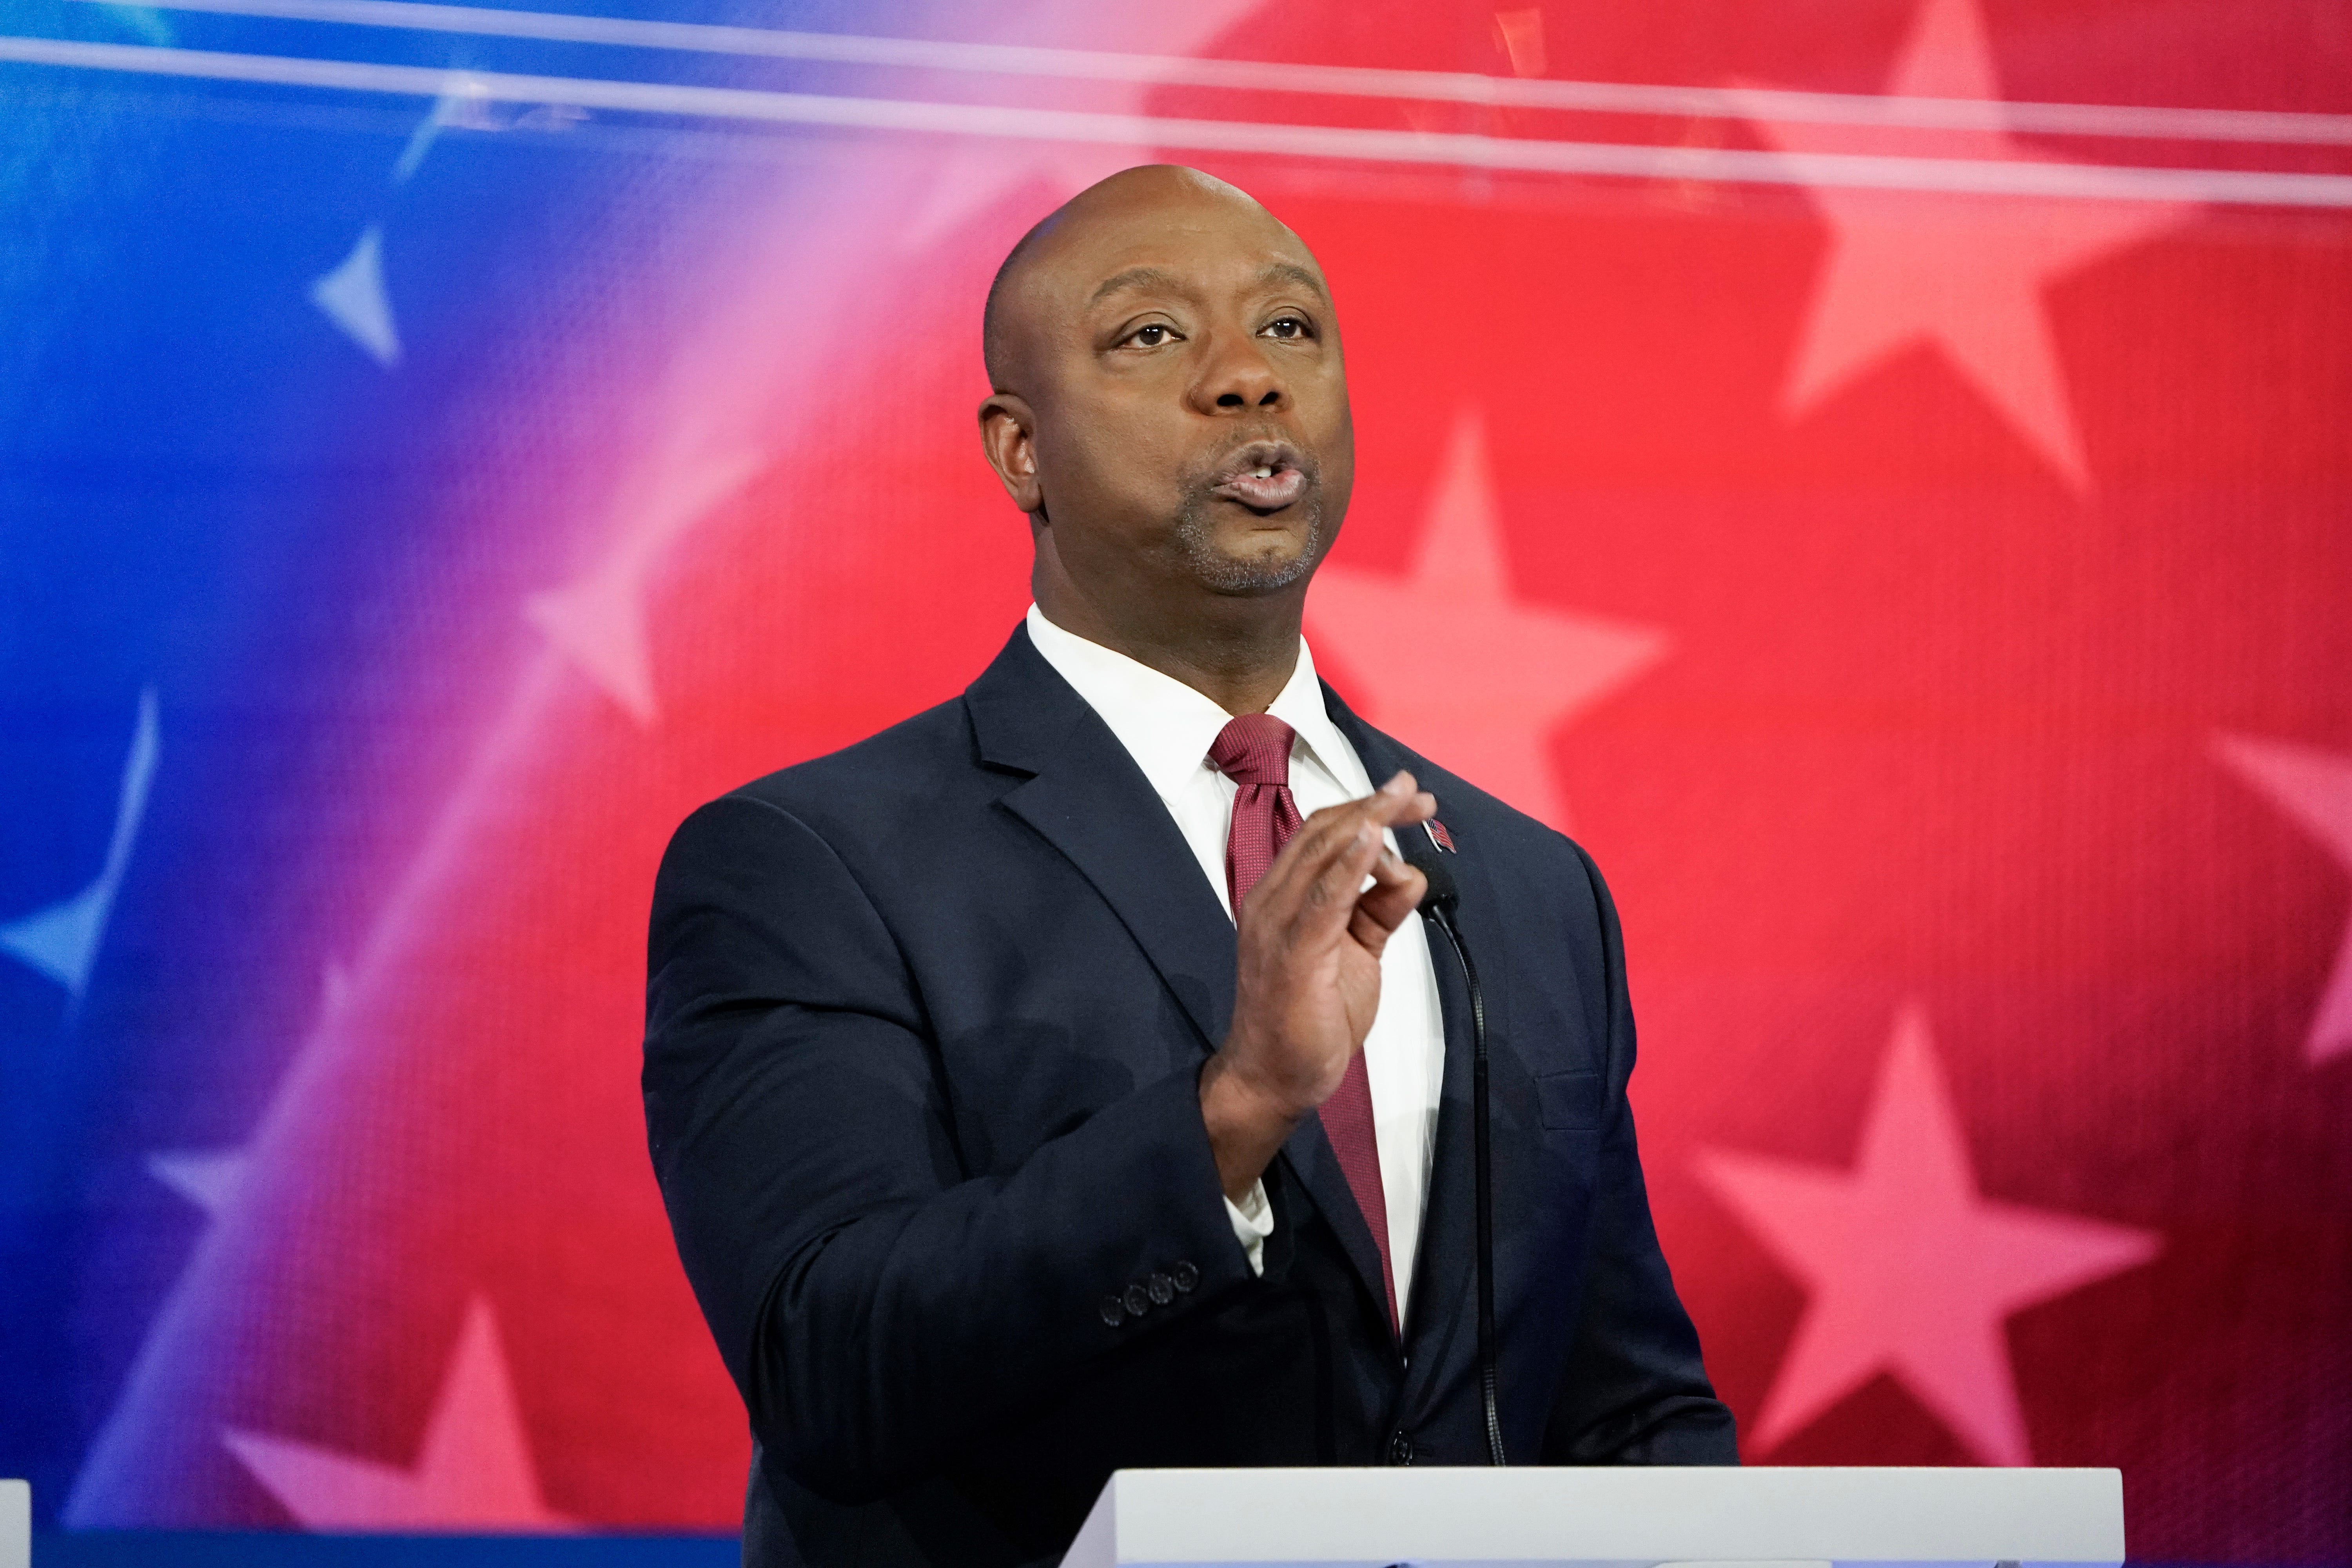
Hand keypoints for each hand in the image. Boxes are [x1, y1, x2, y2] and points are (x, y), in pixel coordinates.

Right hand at [1199, 771, 1435, 1200]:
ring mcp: (1277, 925)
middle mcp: (1272, 901)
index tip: (1409, 798)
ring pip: (1323, 854)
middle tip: (1418, 794)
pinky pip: (1324, 898)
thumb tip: (1410, 875)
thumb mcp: (1355, 953)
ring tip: (1407, 802)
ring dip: (1369, 821)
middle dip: (1375, 806)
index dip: (1365, 807)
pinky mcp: (1293, 953)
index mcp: (1281, 897)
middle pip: (1323, 832)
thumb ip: (1377, 913)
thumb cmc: (1309, 1018)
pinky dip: (1350, 865)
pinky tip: (1375, 841)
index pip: (1321, 834)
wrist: (1272, 1078)